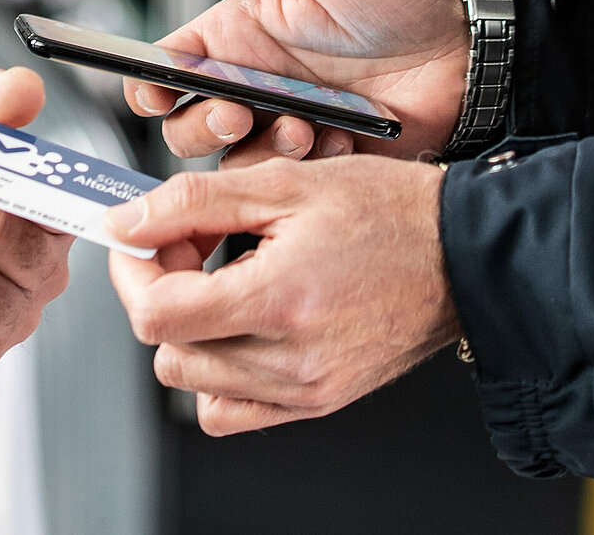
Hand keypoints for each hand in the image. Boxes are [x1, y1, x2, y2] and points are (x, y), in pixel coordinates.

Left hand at [104, 155, 459, 434]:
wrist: (467, 256)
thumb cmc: (391, 213)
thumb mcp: (285, 183)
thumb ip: (192, 202)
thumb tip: (125, 221)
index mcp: (280, 299)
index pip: (157, 315)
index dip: (134, 273)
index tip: (142, 242)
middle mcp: (291, 359)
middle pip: (168, 351)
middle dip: (161, 294)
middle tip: (191, 248)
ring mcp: (304, 390)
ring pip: (193, 381)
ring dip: (189, 331)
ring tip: (223, 283)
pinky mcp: (316, 403)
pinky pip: (229, 411)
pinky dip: (218, 373)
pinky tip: (242, 327)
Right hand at [126, 0, 469, 164]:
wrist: (469, 41)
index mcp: (236, 35)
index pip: (167, 69)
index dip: (150, 87)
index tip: (160, 93)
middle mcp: (253, 83)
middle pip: (186, 127)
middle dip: (202, 126)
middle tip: (239, 110)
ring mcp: (285, 122)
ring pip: (232, 161)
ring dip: (257, 150)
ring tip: (302, 126)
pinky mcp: (321, 155)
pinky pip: (287, 180)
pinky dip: (305, 168)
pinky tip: (337, 140)